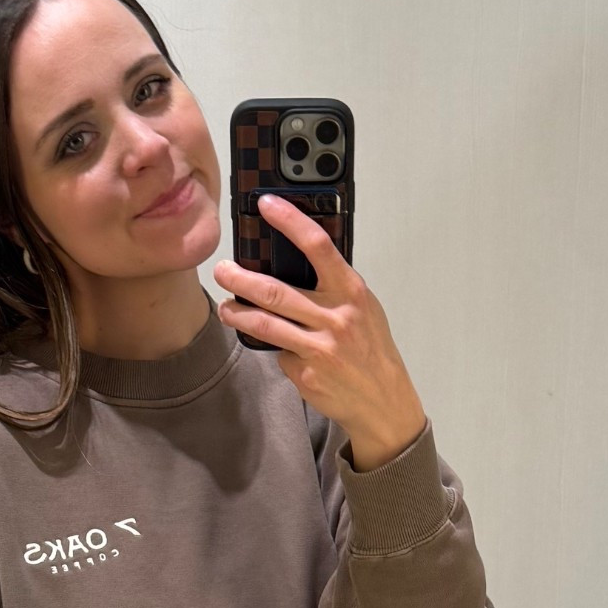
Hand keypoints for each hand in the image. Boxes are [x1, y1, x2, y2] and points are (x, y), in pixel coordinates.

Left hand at [213, 194, 426, 468]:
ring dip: (239, 314)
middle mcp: (335, 319)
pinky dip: (277, 350)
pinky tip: (282, 350)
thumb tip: (297, 259)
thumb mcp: (364, 308)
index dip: (290, 222)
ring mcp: (319, 349)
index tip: (266, 205)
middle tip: (222, 270)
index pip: (318, 247)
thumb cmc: (372, 349)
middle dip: (241, 279)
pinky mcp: (307, 374)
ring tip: (227, 308)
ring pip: (266, 325)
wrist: (384, 402)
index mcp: (351, 293)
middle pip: (276, 292)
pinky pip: (280, 355)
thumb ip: (335, 286)